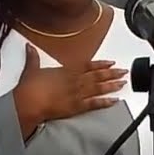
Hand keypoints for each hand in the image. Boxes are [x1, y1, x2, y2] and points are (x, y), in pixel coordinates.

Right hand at [12, 44, 126, 133]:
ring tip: (123, 83)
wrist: (29, 102)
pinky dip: (106, 102)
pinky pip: (95, 104)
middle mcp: (75, 80)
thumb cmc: (30, 87)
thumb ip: (33, 57)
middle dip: (112, 73)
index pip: (88, 65)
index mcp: (66, 71)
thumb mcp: (31, 69)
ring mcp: (78, 93)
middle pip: (98, 75)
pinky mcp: (77, 106)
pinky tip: (115, 100)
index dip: (100, 64)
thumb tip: (29, 47)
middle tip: (124, 71)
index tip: (111, 62)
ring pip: (99, 88)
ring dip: (112, 85)